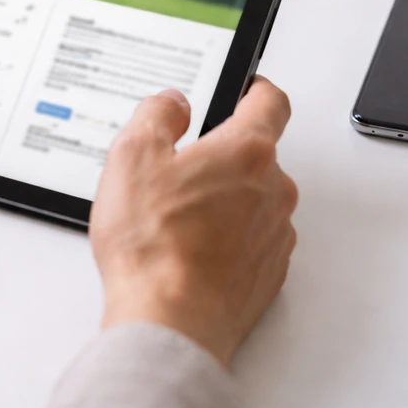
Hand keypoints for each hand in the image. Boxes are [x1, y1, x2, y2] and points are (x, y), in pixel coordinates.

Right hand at [89, 77, 297, 366]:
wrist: (169, 320)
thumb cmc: (153, 245)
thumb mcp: (132, 156)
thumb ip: (156, 114)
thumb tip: (170, 103)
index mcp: (247, 151)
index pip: (270, 101)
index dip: (255, 87)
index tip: (246, 87)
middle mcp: (273, 189)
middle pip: (257, 154)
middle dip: (221, 155)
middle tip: (176, 170)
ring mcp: (275, 233)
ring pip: (254, 199)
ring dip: (224, 200)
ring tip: (174, 219)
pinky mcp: (268, 272)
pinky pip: (251, 239)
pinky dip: (226, 238)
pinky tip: (187, 249)